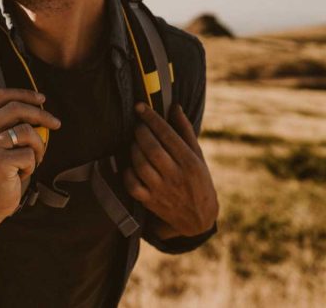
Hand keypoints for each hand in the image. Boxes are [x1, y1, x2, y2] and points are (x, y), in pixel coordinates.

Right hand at [0, 88, 59, 219]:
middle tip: (56, 124)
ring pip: (27, 132)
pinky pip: (29, 154)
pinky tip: (22, 173)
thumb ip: (9, 123)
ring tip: (33, 160)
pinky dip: (33, 164)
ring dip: (38, 146)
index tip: (42, 98)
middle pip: (16, 108)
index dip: (23, 93)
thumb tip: (39, 105)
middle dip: (41, 114)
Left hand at [123, 103, 217, 237]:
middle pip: (152, 149)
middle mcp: (176, 176)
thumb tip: (174, 107)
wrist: (198, 218)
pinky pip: (132, 185)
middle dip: (140, 132)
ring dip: (133, 148)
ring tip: (135, 142)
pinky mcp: (149, 202)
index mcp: (190, 162)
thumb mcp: (198, 156)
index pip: (167, 135)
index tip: (140, 107)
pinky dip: (127, 172)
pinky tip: (130, 164)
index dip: (151, 118)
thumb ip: (185, 131)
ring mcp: (161, 190)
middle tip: (138, 125)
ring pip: (140, 165)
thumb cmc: (198, 181)